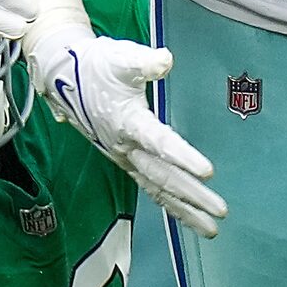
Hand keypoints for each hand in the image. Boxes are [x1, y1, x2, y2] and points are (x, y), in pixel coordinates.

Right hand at [24, 0, 225, 236]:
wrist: (65, 80)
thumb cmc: (97, 67)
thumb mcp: (119, 57)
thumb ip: (144, 62)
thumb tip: (165, 61)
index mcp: (128, 122)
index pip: (160, 143)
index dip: (183, 157)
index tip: (208, 172)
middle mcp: (127, 148)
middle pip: (164, 177)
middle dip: (193, 196)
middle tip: (221, 211)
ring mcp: (127, 159)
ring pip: (159, 190)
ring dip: (185, 210)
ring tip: (212, 229)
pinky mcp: (128, 163)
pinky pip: (152, 189)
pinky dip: (171, 206)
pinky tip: (189, 218)